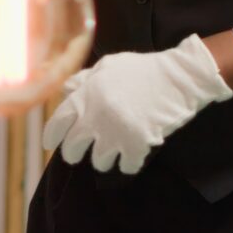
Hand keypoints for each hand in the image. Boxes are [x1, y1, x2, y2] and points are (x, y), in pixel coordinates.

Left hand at [40, 34, 232, 174]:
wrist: (181, 78)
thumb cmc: (143, 70)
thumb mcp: (108, 65)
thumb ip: (83, 80)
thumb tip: (65, 92)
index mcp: (85, 96)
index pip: (56, 124)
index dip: (52, 138)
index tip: (53, 144)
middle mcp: (94, 117)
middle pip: (72, 150)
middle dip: (75, 153)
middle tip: (82, 153)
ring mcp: (115, 133)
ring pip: (98, 162)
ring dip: (105, 158)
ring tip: (115, 148)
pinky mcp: (136, 146)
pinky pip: (125, 167)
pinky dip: (130, 163)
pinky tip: (135, 153)